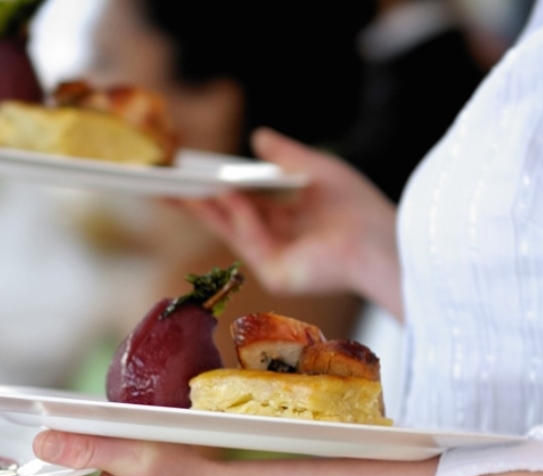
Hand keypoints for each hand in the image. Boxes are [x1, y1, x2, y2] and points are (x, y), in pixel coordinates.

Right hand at [175, 128, 401, 314]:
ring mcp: (273, 258)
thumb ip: (287, 154)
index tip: (186, 172)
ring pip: (229, 229)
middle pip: (225, 217)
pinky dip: (237, 214)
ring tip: (177, 182)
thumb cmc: (359, 208)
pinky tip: (223, 192)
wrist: (382, 243)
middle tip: (160, 183)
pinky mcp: (275, 273)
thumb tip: (257, 135)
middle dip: (193, 201)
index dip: (213, 186)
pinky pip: (249, 239)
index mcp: (287, 217)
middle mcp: (276, 239)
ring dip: (203, 207)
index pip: (242, 201)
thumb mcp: (317, 169)